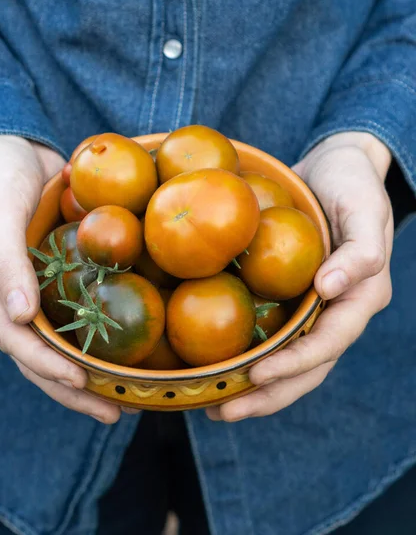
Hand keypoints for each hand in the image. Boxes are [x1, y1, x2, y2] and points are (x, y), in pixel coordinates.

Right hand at [0, 135, 121, 423]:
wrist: (12, 149)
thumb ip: (5, 258)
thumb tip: (19, 316)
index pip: (9, 336)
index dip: (42, 362)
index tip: (79, 379)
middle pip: (32, 356)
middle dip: (70, 387)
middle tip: (114, 412)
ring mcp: (24, 295)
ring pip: (51, 348)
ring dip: (82, 379)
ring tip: (121, 404)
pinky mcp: (48, 284)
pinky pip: (67, 322)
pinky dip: (89, 344)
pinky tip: (118, 363)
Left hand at [207, 132, 392, 421]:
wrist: (337, 167)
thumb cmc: (353, 184)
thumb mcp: (363, 207)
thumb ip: (360, 250)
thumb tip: (330, 290)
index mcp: (362, 296)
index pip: (329, 342)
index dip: (296, 364)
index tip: (256, 375)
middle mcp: (340, 310)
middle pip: (308, 367)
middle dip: (269, 394)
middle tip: (222, 411)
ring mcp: (317, 308)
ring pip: (291, 362)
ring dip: (256, 390)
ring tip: (215, 406)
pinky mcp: (295, 298)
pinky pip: (276, 336)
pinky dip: (252, 357)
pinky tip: (221, 369)